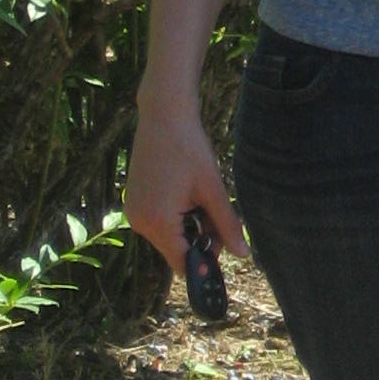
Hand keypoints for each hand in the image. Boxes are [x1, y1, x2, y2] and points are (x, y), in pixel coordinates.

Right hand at [125, 100, 247, 277]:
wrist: (164, 116)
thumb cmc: (189, 149)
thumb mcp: (213, 190)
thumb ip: (227, 225)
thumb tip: (242, 255)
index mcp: (157, 222)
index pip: (183, 263)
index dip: (205, 263)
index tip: (224, 254)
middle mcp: (139, 222)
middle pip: (176, 251)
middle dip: (199, 240)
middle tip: (217, 215)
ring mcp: (133, 212)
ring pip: (169, 237)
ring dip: (190, 227)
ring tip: (201, 197)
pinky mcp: (134, 201)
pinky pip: (160, 222)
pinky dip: (177, 217)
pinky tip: (186, 192)